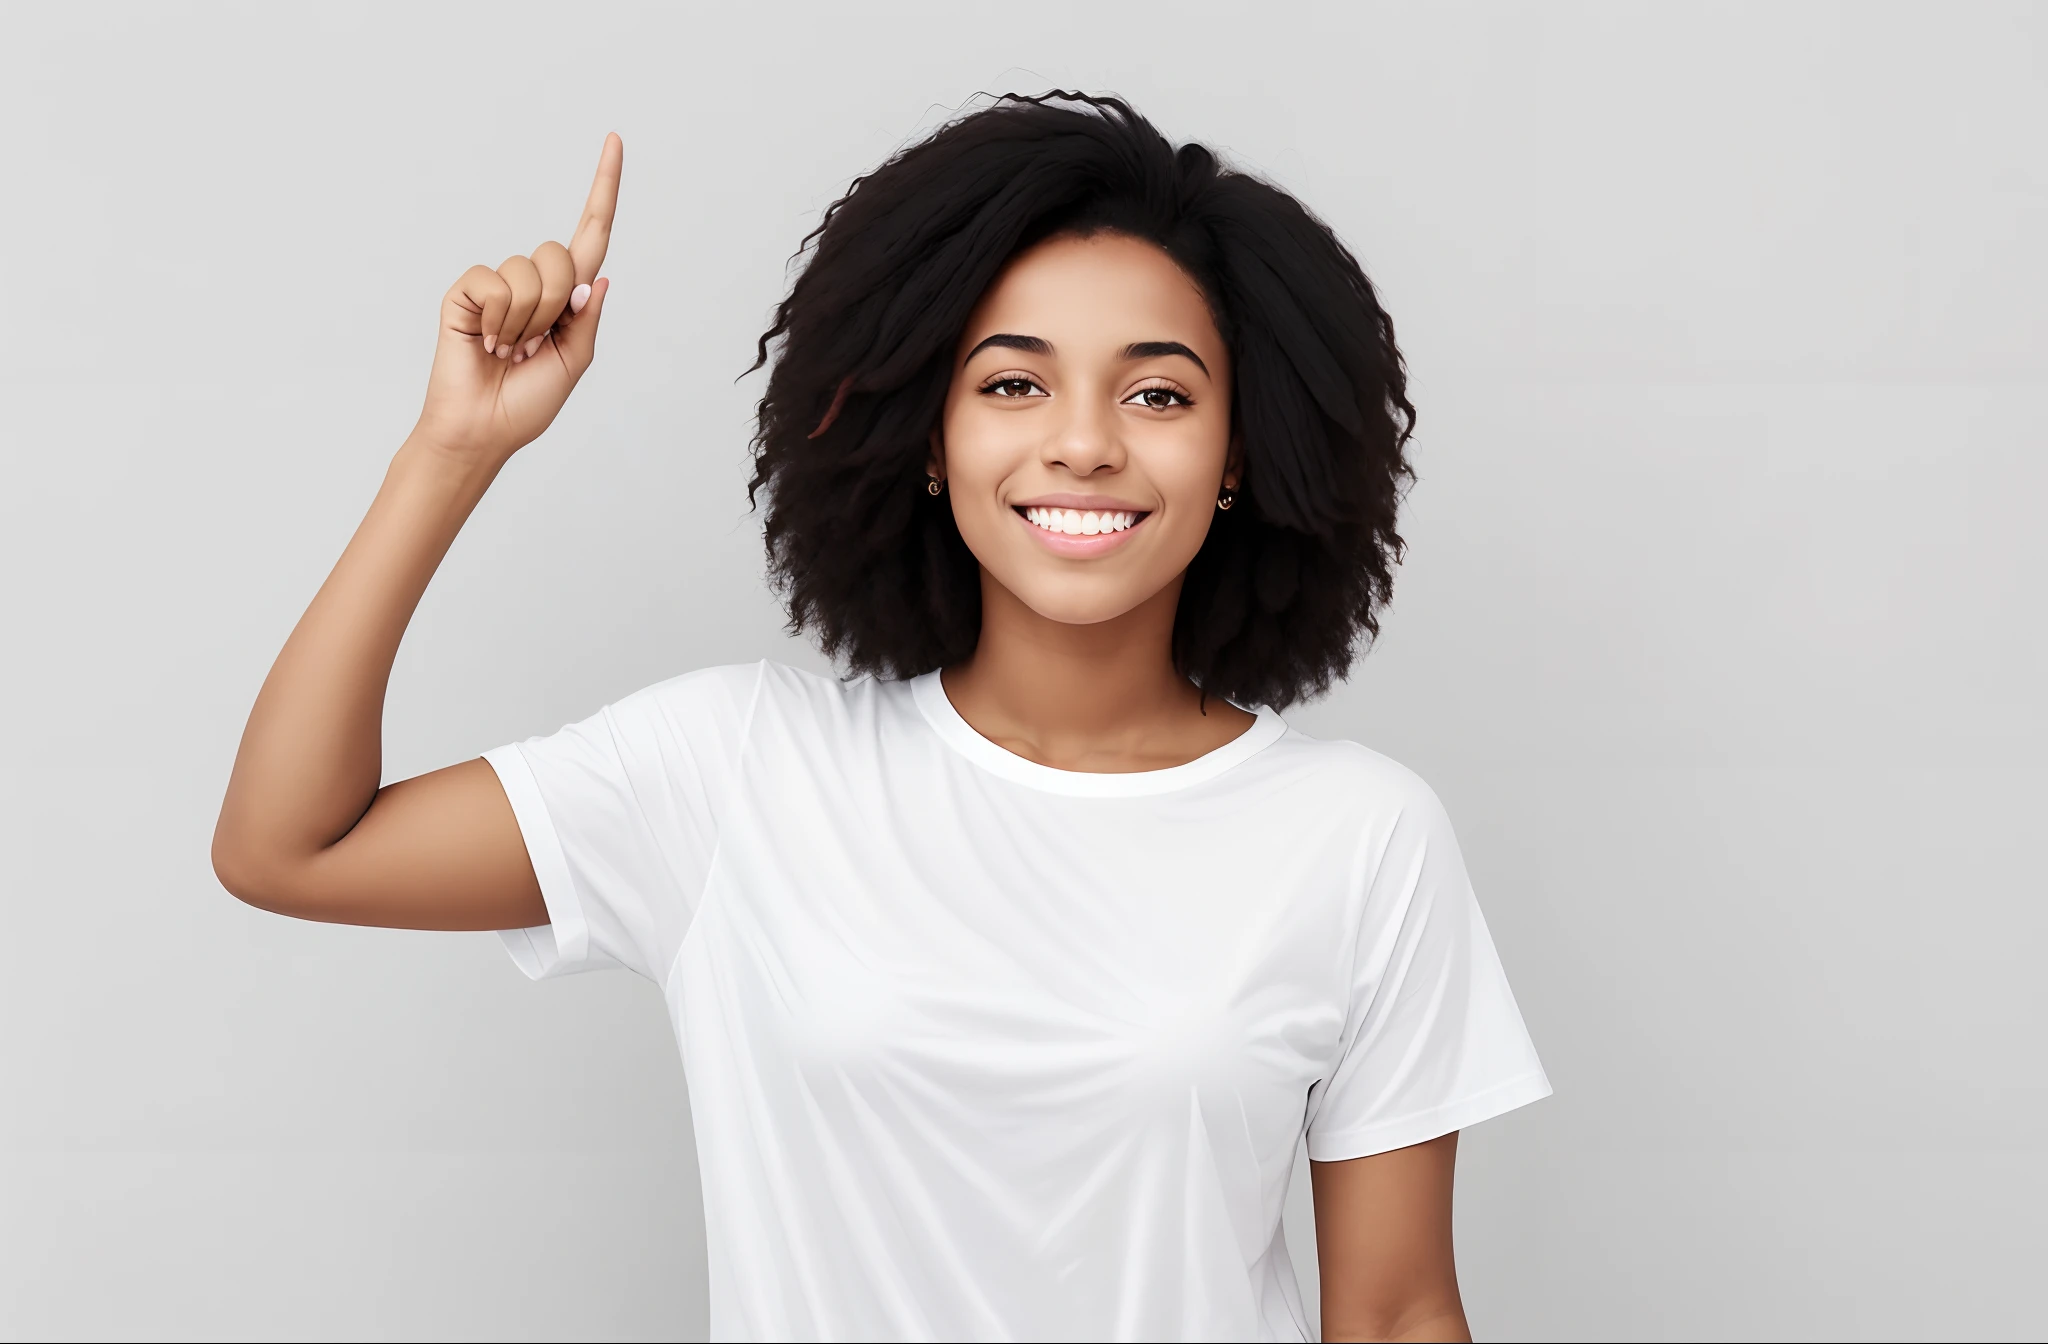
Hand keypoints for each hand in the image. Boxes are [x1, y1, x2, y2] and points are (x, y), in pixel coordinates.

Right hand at [411, 132, 621, 463]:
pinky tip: (486, 342)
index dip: (603, 188)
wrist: (483, 429)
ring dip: (526, 321)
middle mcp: (533, 282)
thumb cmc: (527, 401)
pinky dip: (499, 320)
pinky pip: (496, 282)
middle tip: (533, 346)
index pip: (591, 233)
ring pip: (530, 272)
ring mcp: (498, 283)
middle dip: (556, 308)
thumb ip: (588, 316)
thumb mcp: (575, 360)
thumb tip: (598, 274)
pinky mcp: (467, 289)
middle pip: (563, 256)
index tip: (614, 140)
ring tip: (508, 349)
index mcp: (567, 296)